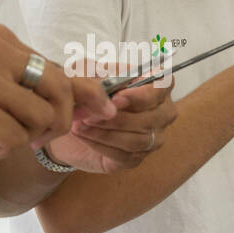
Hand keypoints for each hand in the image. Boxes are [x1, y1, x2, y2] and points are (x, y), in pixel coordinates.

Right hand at [0, 23, 114, 174]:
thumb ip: (38, 85)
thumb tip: (102, 98)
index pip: (55, 67)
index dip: (80, 96)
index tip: (105, 112)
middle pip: (58, 90)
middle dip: (56, 122)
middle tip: (33, 138)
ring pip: (39, 119)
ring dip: (18, 138)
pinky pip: (15, 140)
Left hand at [48, 75, 179, 173]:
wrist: (71, 120)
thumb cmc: (87, 93)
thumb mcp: (86, 74)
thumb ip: (96, 75)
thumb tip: (105, 89)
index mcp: (155, 85)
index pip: (163, 86)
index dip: (141, 94)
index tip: (116, 97)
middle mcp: (160, 112)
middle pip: (151, 117)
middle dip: (116, 117)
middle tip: (88, 113)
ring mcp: (152, 138)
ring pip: (137, 139)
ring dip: (104, 132)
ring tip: (79, 123)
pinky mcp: (135, 158)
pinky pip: (123, 155)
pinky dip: (99, 144)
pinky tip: (82, 134)